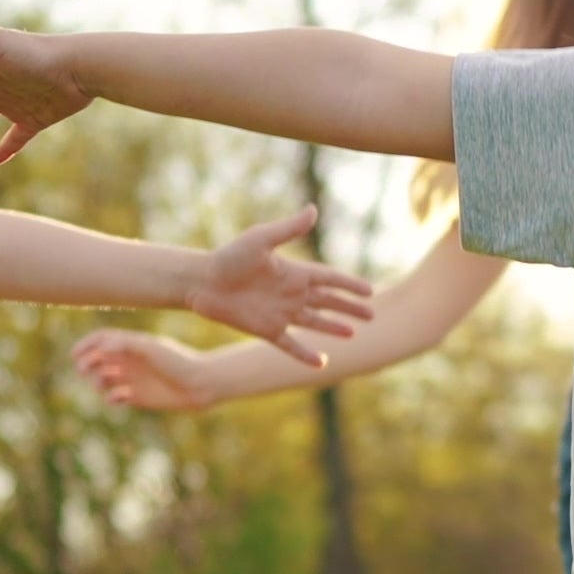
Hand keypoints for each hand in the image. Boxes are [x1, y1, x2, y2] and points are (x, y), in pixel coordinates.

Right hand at [70, 328, 222, 411]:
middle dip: (87, 364)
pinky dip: (112, 397)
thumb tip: (101, 347)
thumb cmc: (177, 361)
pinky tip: (121, 396)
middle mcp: (129, 360)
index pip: (101, 339)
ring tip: (107, 383)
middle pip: (97, 359)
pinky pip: (115, 397)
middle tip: (84, 370)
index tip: (75, 354)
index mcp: (131, 343)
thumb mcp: (150, 349)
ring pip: (103, 379)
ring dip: (98, 381)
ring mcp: (132, 378)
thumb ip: (125, 344)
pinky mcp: (137, 396)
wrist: (200, 384)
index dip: (86, 345)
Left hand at [184, 205, 374, 365]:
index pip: (330, 279)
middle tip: (371, 315)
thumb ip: (288, 229)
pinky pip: (291, 345)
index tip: (369, 290)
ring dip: (333, 328)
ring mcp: (280, 313)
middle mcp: (291, 293)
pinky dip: (306, 354)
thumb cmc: (229, 258)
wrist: (202, 282)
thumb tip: (313, 209)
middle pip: (328, 301)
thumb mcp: (261, 240)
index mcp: (294, 272)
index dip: (349, 284)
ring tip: (352, 334)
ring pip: (314, 322)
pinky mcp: (267, 330)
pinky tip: (321, 363)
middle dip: (349, 308)